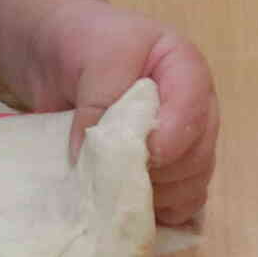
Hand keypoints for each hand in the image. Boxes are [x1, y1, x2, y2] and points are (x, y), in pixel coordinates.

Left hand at [17, 0, 218, 226]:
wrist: (60, 53)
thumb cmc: (83, 42)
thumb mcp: (94, 56)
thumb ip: (101, 102)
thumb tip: (94, 161)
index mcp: (186, 70)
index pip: (193, 112)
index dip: (169, 139)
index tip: (140, 154)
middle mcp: (193, 109)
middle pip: (197, 157)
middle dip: (159, 174)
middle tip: (114, 173)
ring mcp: (182, 143)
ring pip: (190, 186)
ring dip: (155, 198)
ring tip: (115, 191)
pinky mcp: (165, 171)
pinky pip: (178, 204)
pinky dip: (157, 214)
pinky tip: (130, 211)